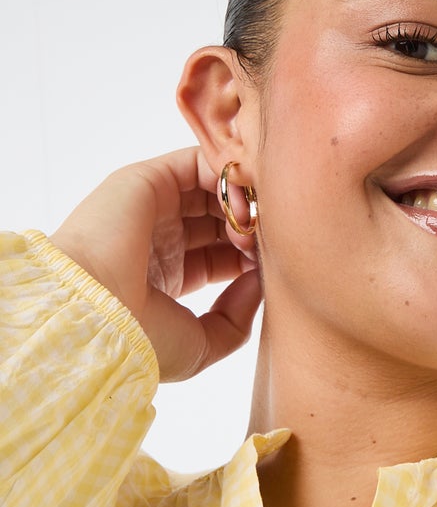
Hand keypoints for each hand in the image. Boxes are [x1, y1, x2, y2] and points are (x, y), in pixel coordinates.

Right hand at [51, 147, 261, 381]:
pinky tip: (241, 207)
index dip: (252, 257)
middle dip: (252, 227)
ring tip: (252, 228)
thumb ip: (237, 317)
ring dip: (244, 202)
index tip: (272, 270)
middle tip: (270, 243)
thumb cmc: (140, 339)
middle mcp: (159, 236)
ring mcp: (153, 206)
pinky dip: (229, 176)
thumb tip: (259, 281)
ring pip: (215, 187)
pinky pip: (200, 161)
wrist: (94, 316)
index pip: (223, 252)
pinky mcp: (147, 179)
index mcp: (167, 273)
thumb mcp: (201, 345)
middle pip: (222, 217)